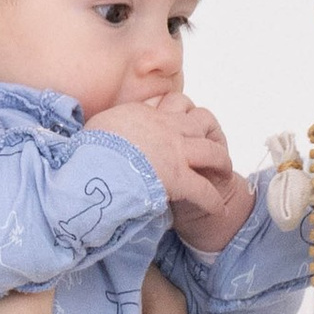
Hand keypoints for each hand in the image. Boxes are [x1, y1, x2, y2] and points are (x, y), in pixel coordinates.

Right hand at [90, 96, 250, 250]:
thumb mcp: (101, 123)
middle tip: (214, 147)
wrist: (93, 163)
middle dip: (212, 134)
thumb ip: (115, 124)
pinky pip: (204, 190)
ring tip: (225, 173)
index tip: (187, 122)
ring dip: (222, 163)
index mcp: (148, 114)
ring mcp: (176, 152)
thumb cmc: (89, 146)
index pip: (176, 104)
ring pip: (212, 152)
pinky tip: (218, 210)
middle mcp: (167, 128)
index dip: (185, 113)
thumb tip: (111, 128)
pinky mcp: (179, 179)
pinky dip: (213, 201)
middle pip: (202, 123)